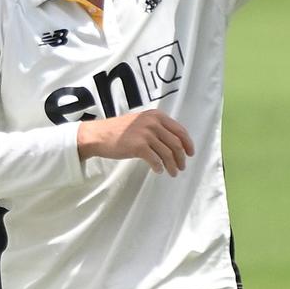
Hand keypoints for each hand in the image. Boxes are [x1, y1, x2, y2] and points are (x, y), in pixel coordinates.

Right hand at [77, 110, 194, 175]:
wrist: (99, 135)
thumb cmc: (118, 131)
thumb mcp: (140, 122)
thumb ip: (156, 127)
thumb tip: (174, 142)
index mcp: (156, 115)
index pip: (179, 130)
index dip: (188, 143)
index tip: (190, 153)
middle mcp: (153, 123)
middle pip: (176, 143)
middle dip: (181, 157)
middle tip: (182, 166)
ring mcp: (146, 134)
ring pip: (168, 153)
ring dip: (173, 165)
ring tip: (173, 172)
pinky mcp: (138, 146)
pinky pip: (155, 160)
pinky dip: (159, 167)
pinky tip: (158, 171)